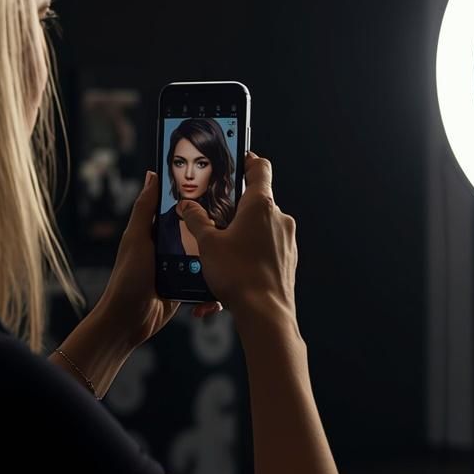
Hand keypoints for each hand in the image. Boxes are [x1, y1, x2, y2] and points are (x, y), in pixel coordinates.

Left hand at [96, 171, 221, 347]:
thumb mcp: (136, 238)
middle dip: (213, 229)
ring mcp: (178, 268)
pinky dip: (212, 285)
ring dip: (216, 258)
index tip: (217, 188)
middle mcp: (168, 248)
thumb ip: (144, 209)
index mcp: (155, 232)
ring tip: (232, 255)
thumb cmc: (127, 278)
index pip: (177, 209)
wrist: (128, 320)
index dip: (194, 199)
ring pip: (205, 256)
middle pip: (196, 231)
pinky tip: (218, 286)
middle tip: (234, 222)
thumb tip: (152, 174)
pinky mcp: (185, 287)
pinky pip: (204, 281)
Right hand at [178, 153, 295, 324]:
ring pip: (260, 228)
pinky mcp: (288, 260)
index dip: (246, 159)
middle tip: (214, 216)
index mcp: (261, 205)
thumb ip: (195, 220)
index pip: (259, 167)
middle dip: (234, 207)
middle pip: (256, 200)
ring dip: (240, 235)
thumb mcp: (207, 244)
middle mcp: (279, 218)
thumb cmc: (238, 276)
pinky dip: (248, 255)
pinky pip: (265, 250)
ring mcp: (287, 240)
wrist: (266, 314)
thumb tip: (186, 207)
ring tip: (218, 252)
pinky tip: (230, 273)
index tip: (235, 160)